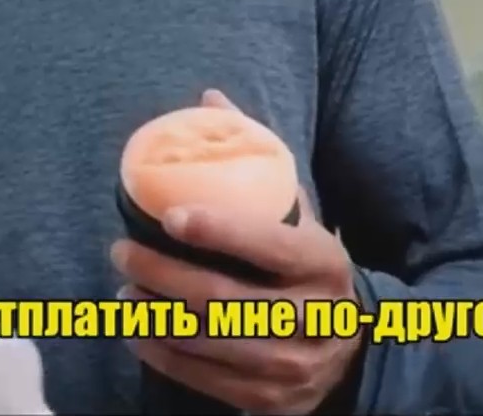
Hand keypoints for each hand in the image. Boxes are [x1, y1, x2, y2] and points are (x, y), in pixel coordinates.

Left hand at [110, 90, 362, 414]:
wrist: (361, 348)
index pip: (267, 245)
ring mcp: (293, 367)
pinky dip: (164, 354)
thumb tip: (209, 97)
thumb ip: (258, 162)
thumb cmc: (312, 268)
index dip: (216, 229)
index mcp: (323, 264)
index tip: (168, 214)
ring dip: (154, 316)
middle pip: (223, 299)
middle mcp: (313, 319)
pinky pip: (206, 380)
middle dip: (162, 274)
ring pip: (209, 342)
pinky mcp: (271, 401)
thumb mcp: (302, 217)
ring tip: (123, 289)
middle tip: (120, 250)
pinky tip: (137, 331)